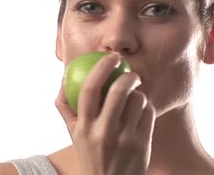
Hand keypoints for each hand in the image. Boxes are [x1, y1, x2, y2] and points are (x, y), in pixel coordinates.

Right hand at [55, 53, 155, 174]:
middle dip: (128, 75)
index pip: (89, 90)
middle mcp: (103, 133)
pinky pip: (149, 113)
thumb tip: (64, 78)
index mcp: (83, 128)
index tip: (110, 57)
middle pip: (118, 91)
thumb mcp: (74, 135)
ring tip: (135, 99)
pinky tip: (141, 112)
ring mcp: (125, 140)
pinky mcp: (143, 145)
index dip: (101, 68)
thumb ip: (66, 107)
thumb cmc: (91, 155)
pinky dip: (146, 107)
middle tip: (131, 73)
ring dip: (138, 93)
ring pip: (137, 100)